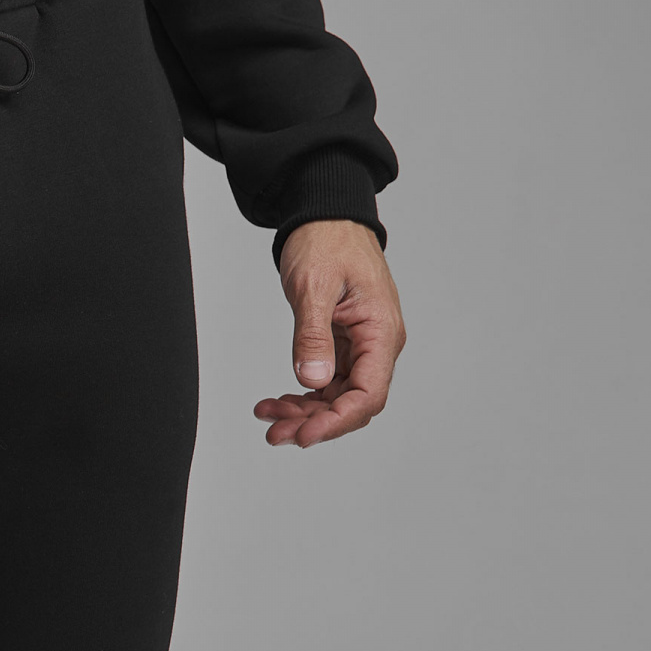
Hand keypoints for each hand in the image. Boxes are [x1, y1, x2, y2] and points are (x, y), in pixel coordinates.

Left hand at [255, 220, 405, 446]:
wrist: (325, 215)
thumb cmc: (327, 240)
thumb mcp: (314, 286)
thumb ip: (313, 335)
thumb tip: (313, 380)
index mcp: (381, 332)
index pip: (368, 395)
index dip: (337, 421)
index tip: (304, 435)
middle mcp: (377, 344)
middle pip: (352, 403)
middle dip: (314, 423)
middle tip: (275, 434)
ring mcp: (360, 347)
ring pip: (336, 397)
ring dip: (304, 413)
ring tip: (268, 418)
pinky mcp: (343, 345)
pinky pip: (326, 382)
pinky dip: (301, 395)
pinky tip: (276, 402)